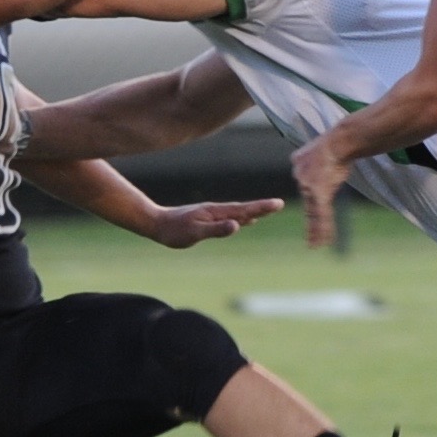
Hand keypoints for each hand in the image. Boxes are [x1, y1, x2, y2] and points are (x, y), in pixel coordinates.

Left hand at [148, 197, 283, 248]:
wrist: (157, 223)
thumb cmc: (174, 231)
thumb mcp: (195, 233)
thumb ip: (216, 230)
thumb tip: (237, 226)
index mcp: (216, 213)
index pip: (244, 210)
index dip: (261, 207)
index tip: (277, 203)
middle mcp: (217, 211)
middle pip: (244, 209)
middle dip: (262, 207)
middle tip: (279, 204)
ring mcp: (213, 215)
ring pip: (238, 212)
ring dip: (254, 211)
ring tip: (268, 210)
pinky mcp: (208, 219)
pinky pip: (231, 217)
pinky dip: (242, 217)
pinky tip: (246, 220)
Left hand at [290, 136, 350, 248]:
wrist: (338, 142)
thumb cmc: (332, 143)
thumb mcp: (316, 148)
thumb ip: (310, 157)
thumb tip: (307, 156)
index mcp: (300, 170)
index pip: (306, 190)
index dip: (311, 204)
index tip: (312, 212)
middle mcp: (301, 180)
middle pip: (309, 207)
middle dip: (311, 226)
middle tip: (310, 241)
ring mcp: (309, 187)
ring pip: (314, 214)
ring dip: (316, 232)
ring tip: (315, 246)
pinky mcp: (319, 192)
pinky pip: (321, 215)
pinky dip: (323, 229)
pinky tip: (323, 240)